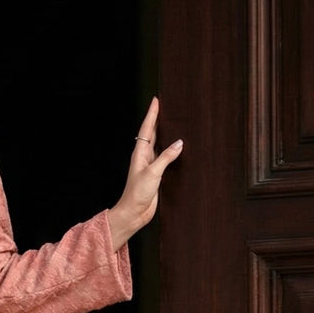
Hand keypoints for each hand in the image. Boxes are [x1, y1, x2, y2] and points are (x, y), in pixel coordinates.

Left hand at [107, 97, 182, 249]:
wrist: (134, 213)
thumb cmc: (137, 194)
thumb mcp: (153, 173)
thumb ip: (166, 157)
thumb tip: (180, 142)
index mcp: (140, 153)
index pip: (147, 129)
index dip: (152, 114)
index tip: (156, 100)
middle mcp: (144, 157)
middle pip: (153, 133)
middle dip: (158, 119)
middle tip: (166, 105)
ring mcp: (150, 165)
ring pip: (159, 144)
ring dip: (166, 133)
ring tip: (174, 120)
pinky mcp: (156, 174)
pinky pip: (165, 157)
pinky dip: (172, 149)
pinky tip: (179, 147)